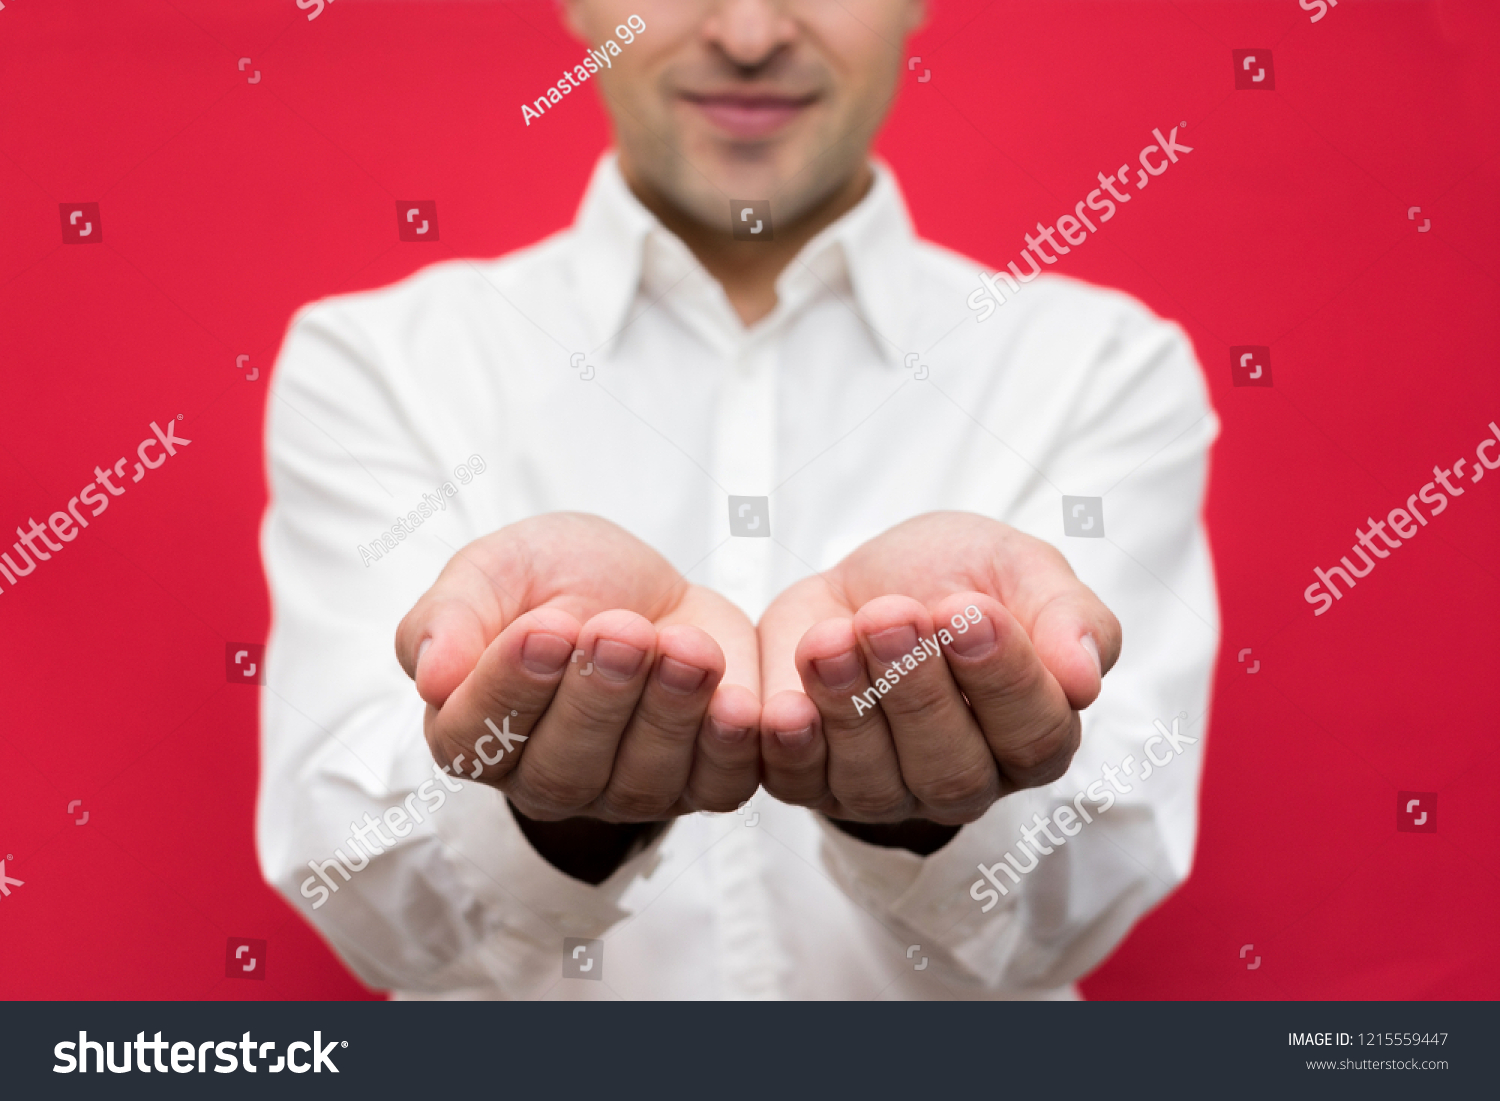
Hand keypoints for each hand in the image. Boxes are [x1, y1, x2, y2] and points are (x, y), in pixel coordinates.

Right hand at [395, 514, 760, 827]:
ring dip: (667, 713)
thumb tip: (431, 678)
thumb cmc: (556, 579)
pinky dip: (731, 748)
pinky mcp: (698, 785)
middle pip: (562, 770)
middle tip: (622, 631)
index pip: (475, 739)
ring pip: (641, 782)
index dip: (511, 689)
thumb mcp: (494, 570)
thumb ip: (450, 617)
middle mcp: (544, 779)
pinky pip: (717, 787)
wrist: (647, 587)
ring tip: (686, 647)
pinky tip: (739, 702)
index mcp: (475, 732)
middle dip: (597, 697)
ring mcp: (623, 792)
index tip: (546, 630)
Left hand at [756, 512, 1120, 827]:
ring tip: (831, 638)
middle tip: (891, 616)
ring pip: (875, 783)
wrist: (866, 577)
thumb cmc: (957, 576)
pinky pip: (800, 787)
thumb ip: (1066, 616)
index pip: (1034, 734)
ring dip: (851, 707)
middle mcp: (967, 779)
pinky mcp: (814, 783)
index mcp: (1035, 734)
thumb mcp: (1019, 568)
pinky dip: (791, 749)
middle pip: (952, 768)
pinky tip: (786, 706)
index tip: (970, 612)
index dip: (1003, 678)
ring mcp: (888, 791)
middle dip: (917, 689)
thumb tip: (1084, 678)